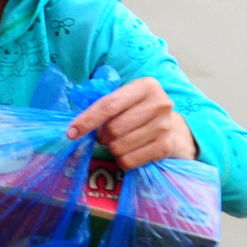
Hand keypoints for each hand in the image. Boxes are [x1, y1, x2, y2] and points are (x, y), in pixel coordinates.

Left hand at [66, 77, 197, 168]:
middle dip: (101, 136)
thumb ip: (104, 105)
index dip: (87, 120)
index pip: (108, 105)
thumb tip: (75, 128)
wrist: (174, 130)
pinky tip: (129, 152)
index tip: (71, 133)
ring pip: (120, 146)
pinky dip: (122, 160)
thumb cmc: (139, 112)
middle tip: (104, 136)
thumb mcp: (126, 100)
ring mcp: (165, 126)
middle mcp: (159, 103)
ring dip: (112, 148)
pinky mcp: (166, 147)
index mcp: (146, 86)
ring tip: (119, 142)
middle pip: (113, 128)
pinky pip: (130, 161)